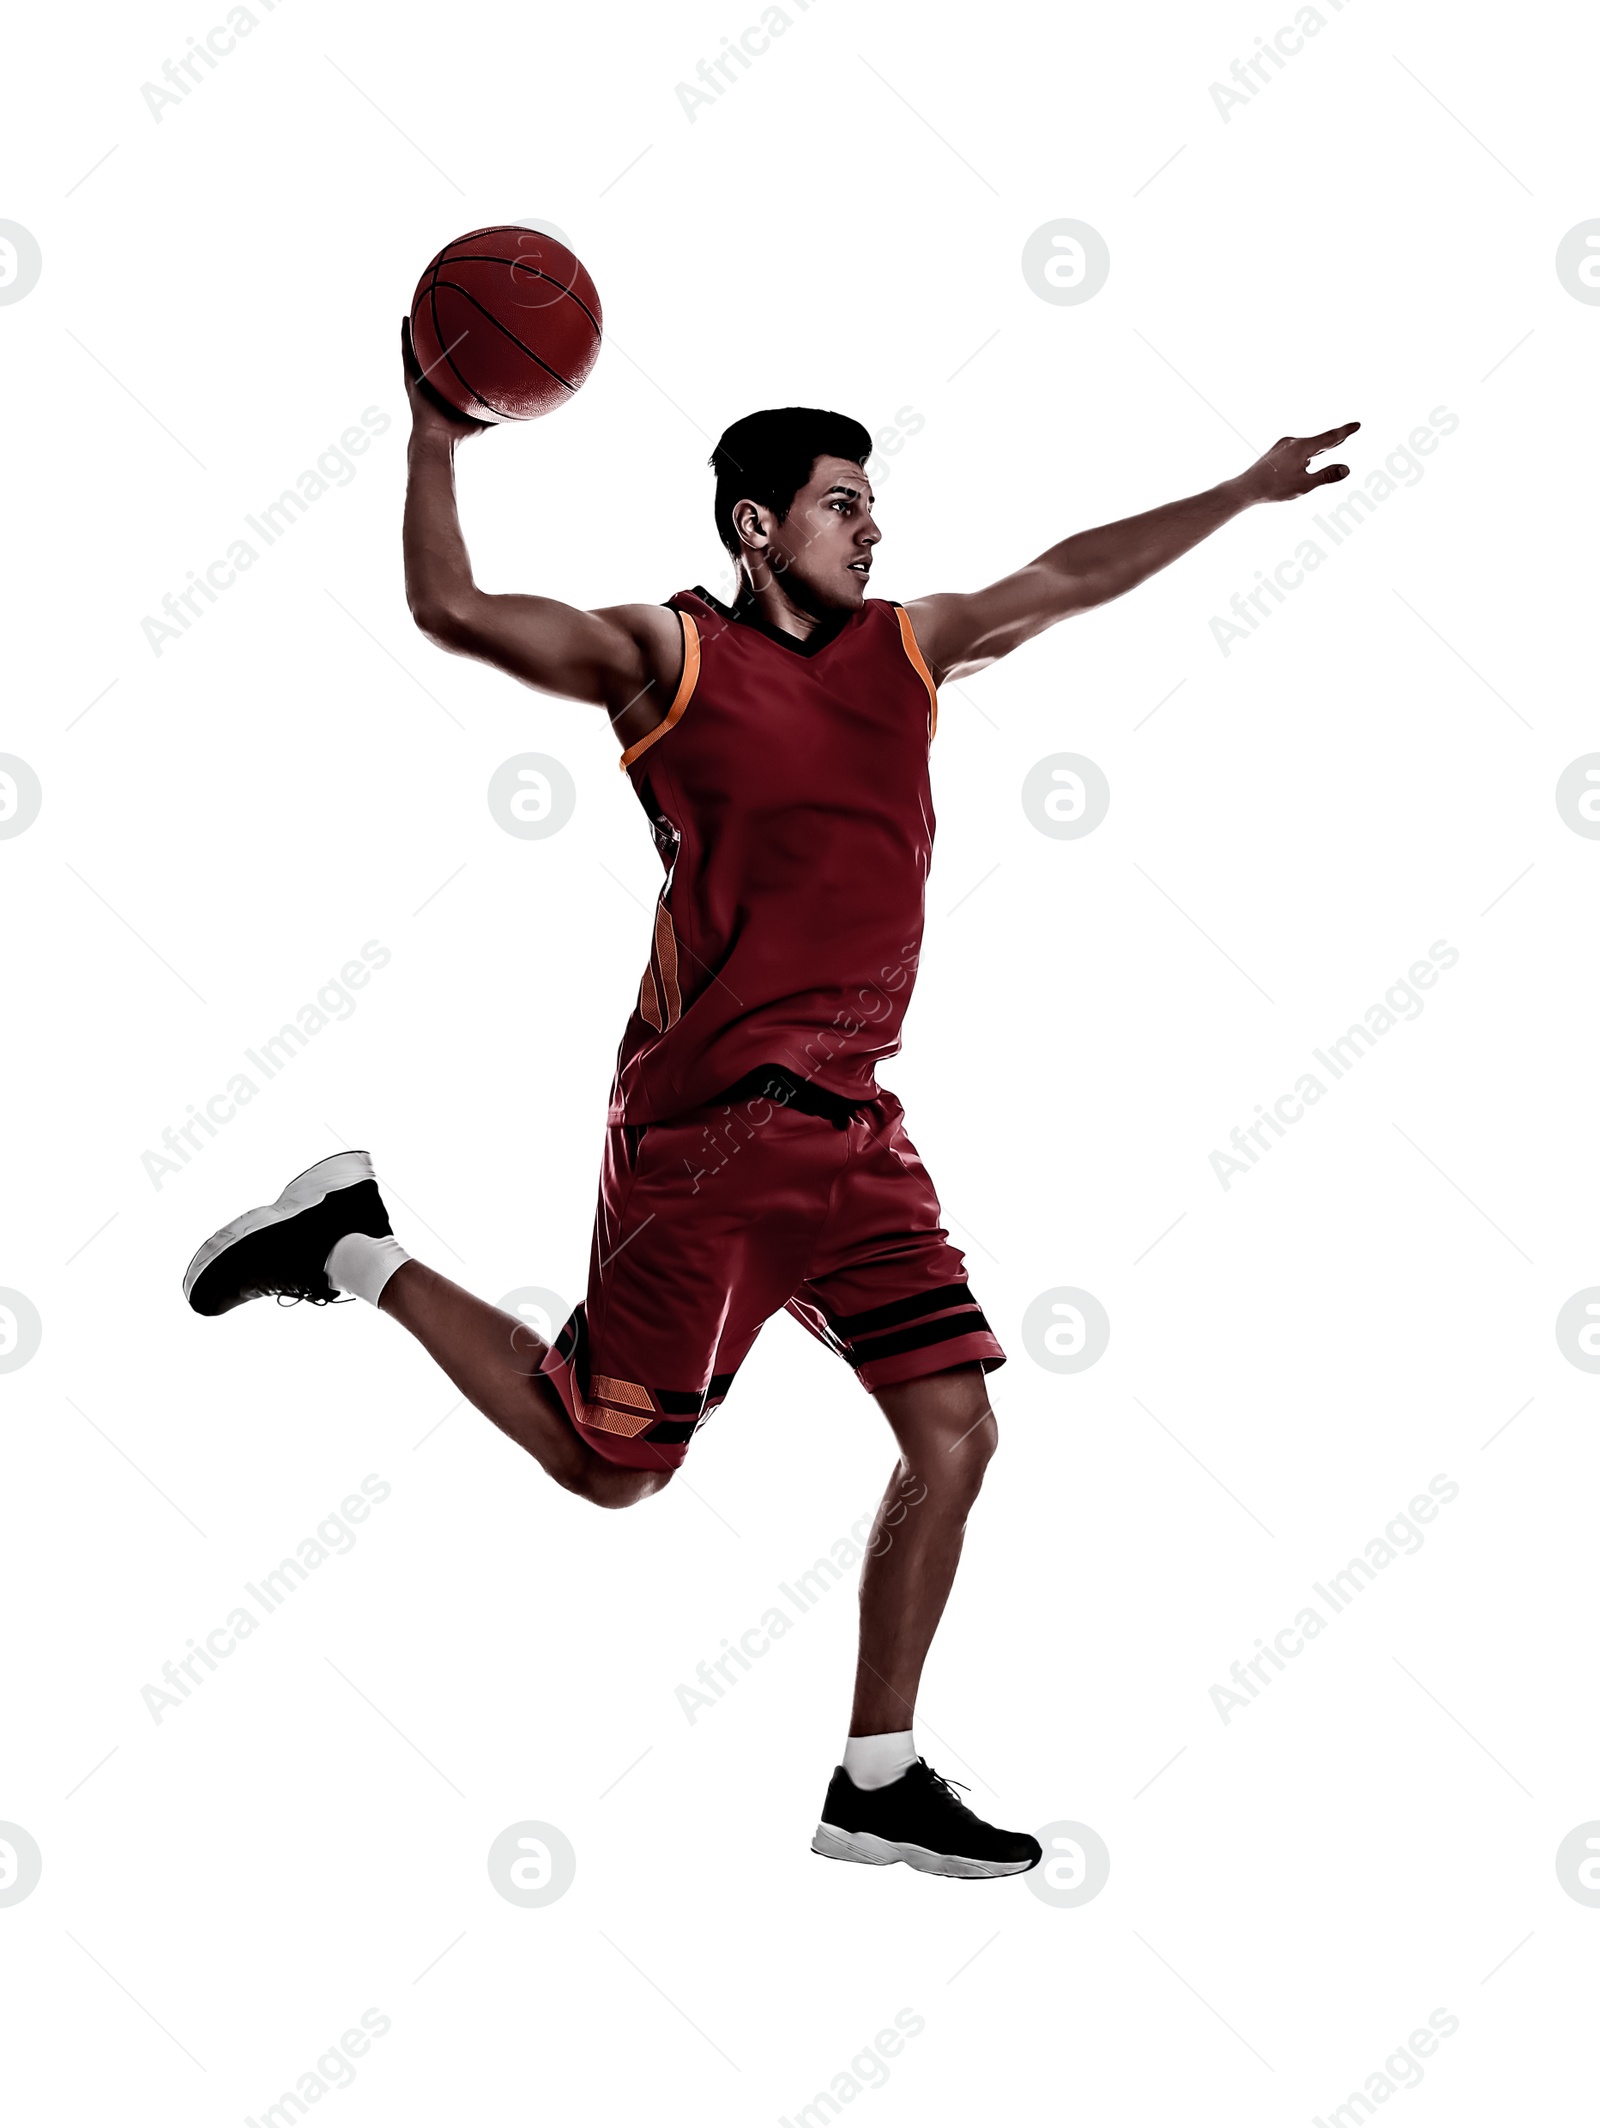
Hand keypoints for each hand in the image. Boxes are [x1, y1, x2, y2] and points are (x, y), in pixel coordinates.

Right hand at [400, 317, 488, 439]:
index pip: (453, 363)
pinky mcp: (411, 378)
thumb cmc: (460, 432)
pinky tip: (405, 319)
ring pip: (419, 348)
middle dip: (437, 335)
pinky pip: (407, 353)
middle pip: (436, 352)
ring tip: (419, 309)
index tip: (465, 331)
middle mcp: (434, 380)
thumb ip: (499, 409)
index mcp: (448, 387)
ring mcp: (421, 377)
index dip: (457, 349)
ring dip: (418, 329)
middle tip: (442, 313)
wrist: (439, 438)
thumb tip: (522, 408)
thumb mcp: (484, 417)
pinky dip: (405, 336)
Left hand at [1237, 422, 1359, 503]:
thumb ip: (1326, 476)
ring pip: (1308, 446)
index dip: (1345, 432)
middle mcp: (1293, 441)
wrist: (1245, 488)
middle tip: (1349, 431)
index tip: (1357, 425)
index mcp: (1302, 447)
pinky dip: (1307, 453)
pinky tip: (1308, 460)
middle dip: (1335, 438)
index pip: (1330, 438)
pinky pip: (1297, 450)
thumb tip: (1346, 469)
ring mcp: (1283, 445)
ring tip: (1335, 444)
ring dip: (1321, 447)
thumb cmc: (1274, 488)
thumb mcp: (1304, 485)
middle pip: (1320, 440)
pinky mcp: (1276, 452)